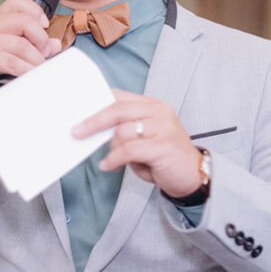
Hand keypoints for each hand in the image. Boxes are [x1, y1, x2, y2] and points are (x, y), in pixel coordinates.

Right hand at [0, 0, 61, 102]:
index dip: (36, 11)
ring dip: (36, 59)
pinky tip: (30, 75)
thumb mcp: (12, 52)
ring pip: (21, 45)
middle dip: (41, 40)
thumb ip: (33, 45)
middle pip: (25, 22)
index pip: (17, 2)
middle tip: (44, 54)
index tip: (46, 26)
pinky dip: (26, 69)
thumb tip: (55, 44)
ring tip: (39, 69)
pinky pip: (12, 61)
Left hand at [72, 90, 202, 197]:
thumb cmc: (163, 157)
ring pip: (122, 131)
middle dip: (93, 121)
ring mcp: (163, 128)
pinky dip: (115, 159)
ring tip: (111, 160)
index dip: (98, 101)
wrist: (193, 175)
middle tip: (76, 132)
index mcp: (153, 105)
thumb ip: (124, 129)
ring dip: (112, 148)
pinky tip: (109, 166)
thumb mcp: (143, 137)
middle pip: (118, 109)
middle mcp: (159, 112)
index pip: (120, 96)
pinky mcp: (163, 146)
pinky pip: (129, 150)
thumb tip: (95, 130)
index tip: (79, 110)